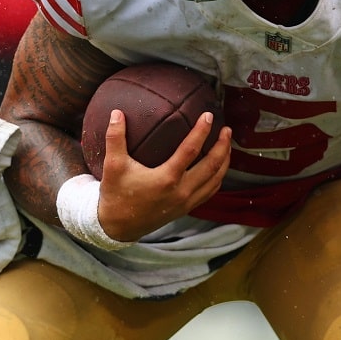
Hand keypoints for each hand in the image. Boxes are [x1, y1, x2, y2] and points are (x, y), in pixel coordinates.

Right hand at [97, 110, 230, 240]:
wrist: (117, 227)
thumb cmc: (116, 195)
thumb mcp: (113, 165)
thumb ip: (115, 138)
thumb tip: (116, 112)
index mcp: (166, 178)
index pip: (191, 150)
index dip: (202, 131)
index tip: (209, 116)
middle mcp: (181, 191)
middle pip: (212, 165)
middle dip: (223, 146)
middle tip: (227, 129)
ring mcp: (186, 201)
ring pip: (216, 180)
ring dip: (224, 161)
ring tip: (227, 145)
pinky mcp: (186, 208)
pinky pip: (210, 192)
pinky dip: (218, 177)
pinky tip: (219, 167)